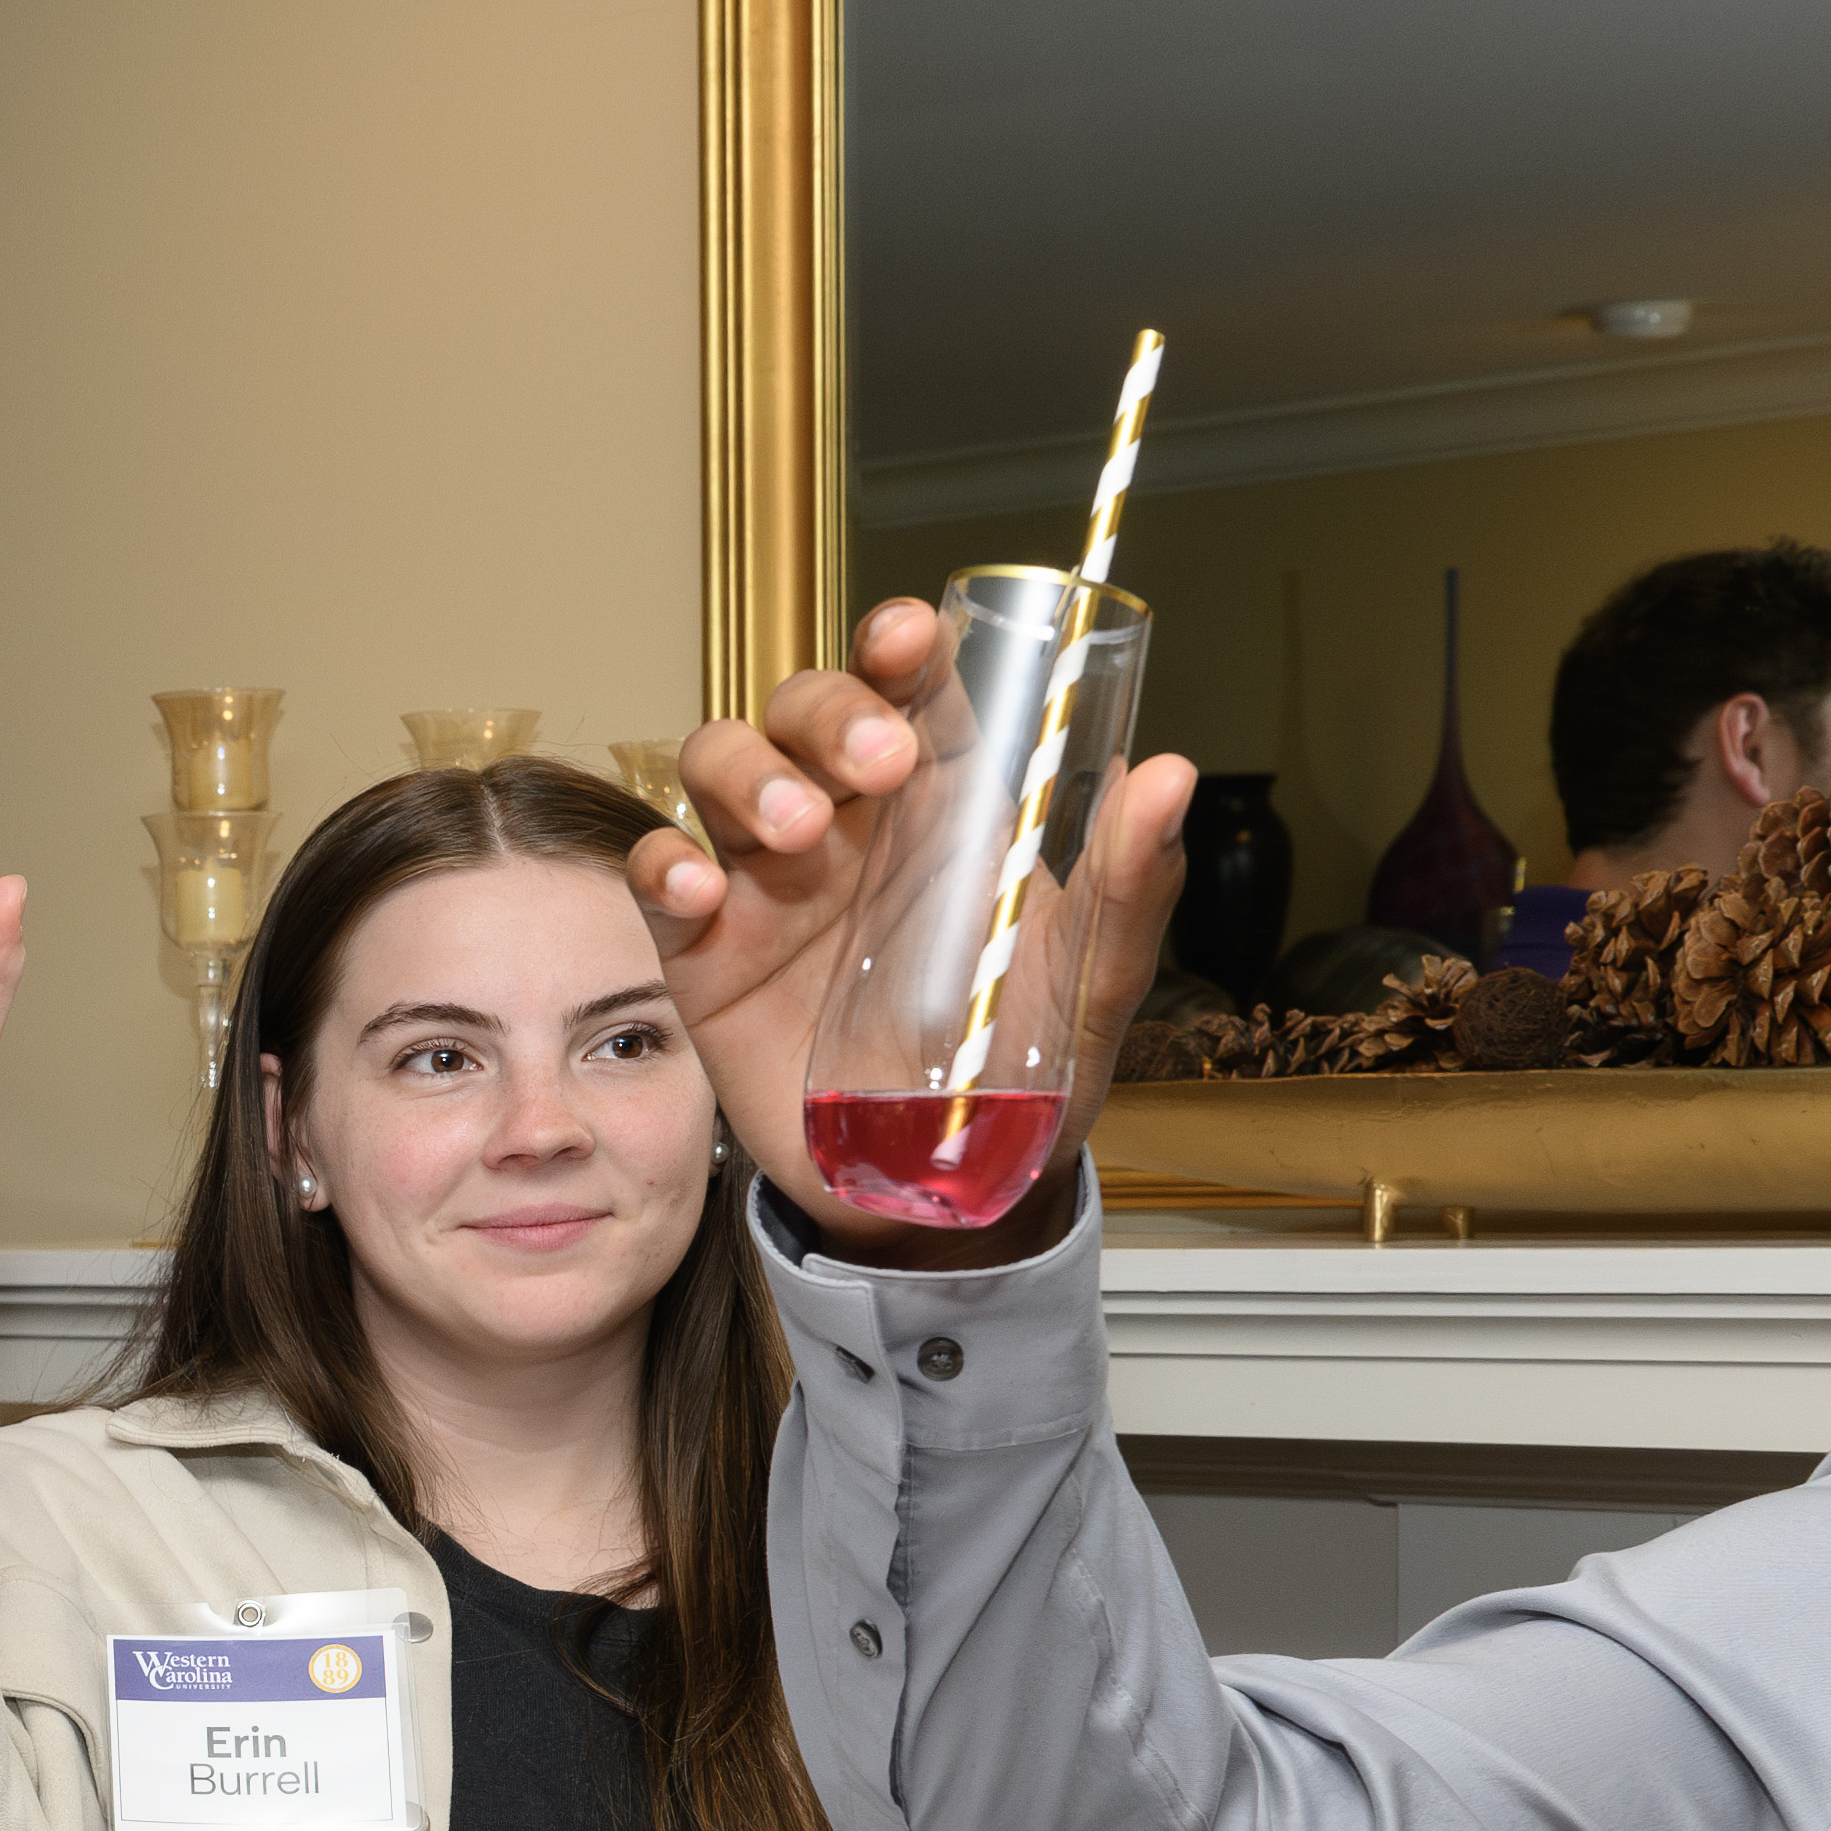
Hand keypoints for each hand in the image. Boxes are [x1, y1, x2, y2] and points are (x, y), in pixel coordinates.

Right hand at [660, 604, 1184, 1263]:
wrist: (944, 1192)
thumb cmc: (1020, 1071)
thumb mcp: (1093, 979)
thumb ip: (1130, 883)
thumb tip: (1171, 776)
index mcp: (942, 805)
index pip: (911, 688)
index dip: (898, 645)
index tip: (907, 637)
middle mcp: (848, 822)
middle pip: (804, 708)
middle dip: (829, 710)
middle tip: (877, 762)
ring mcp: (768, 881)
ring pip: (721, 765)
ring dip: (750, 773)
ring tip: (798, 830)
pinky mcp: (705, 951)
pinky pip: (659, 877)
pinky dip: (664, 865)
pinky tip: (702, 892)